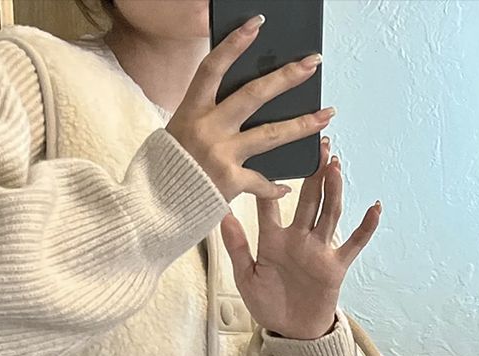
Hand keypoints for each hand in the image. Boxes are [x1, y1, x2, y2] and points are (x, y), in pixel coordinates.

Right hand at [165, 14, 334, 203]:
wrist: (153, 208)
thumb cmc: (165, 170)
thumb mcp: (177, 133)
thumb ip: (203, 116)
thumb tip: (234, 102)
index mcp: (191, 111)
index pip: (213, 67)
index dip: (235, 44)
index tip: (257, 24)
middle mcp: (208, 128)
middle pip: (254, 95)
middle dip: (287, 77)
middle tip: (313, 63)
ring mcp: (221, 154)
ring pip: (271, 134)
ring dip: (303, 124)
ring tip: (326, 115)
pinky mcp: (230, 182)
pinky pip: (261, 182)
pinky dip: (274, 185)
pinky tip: (286, 184)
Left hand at [219, 136, 381, 338]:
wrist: (291, 332)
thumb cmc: (267, 305)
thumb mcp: (246, 278)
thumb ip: (237, 247)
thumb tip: (222, 216)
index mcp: (273, 240)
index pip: (270, 205)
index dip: (271, 182)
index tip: (272, 153)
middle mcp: (298, 239)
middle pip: (308, 199)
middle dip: (313, 173)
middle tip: (318, 144)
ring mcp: (319, 250)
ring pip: (328, 213)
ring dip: (333, 190)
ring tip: (335, 165)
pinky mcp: (335, 266)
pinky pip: (353, 243)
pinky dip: (365, 227)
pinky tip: (375, 208)